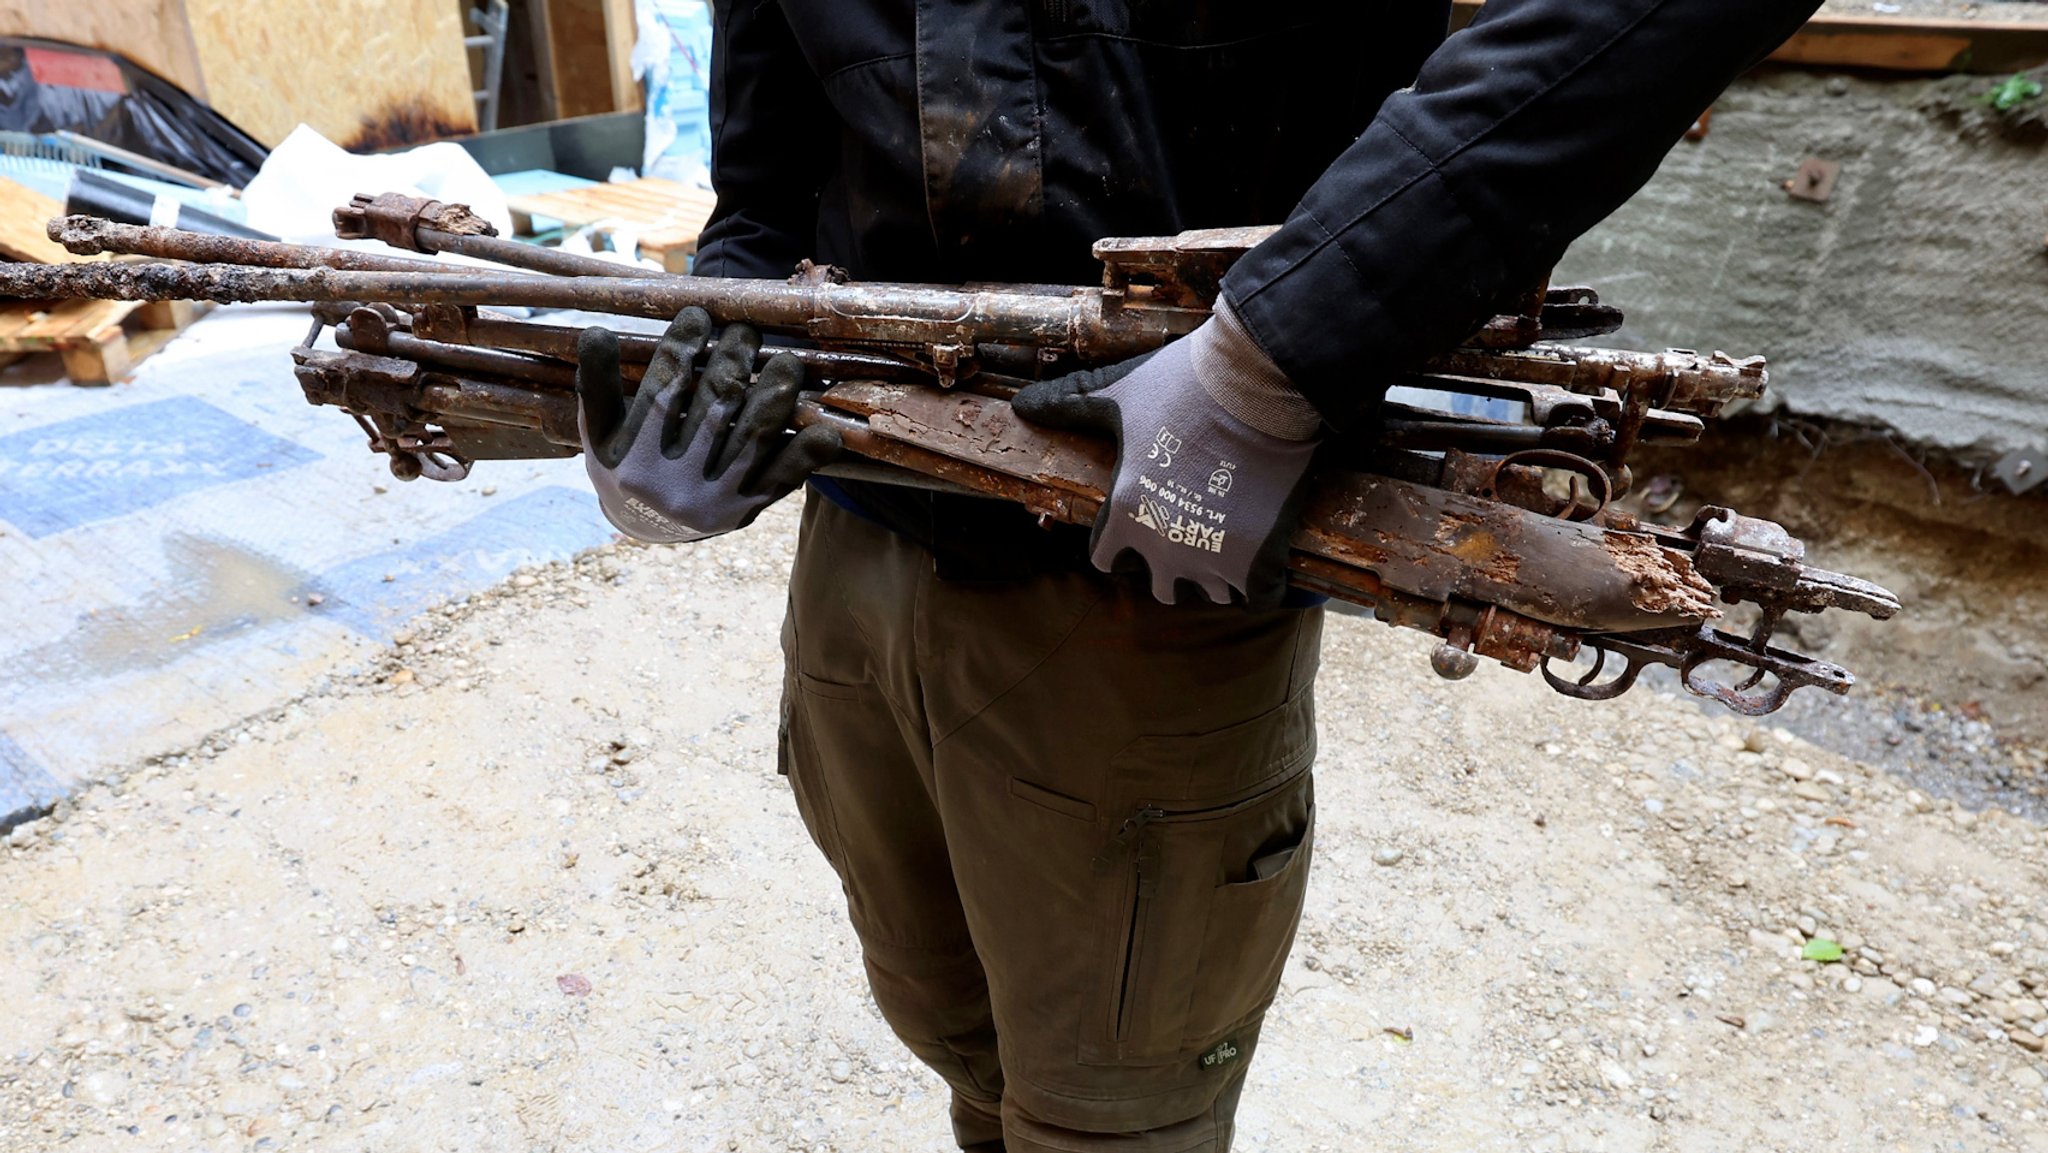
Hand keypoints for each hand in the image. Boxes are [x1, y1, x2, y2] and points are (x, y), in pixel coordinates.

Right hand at [577, 307, 839, 542]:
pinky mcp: (744, 511)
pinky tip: (825, 433)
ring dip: (774, 399)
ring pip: (751, 441)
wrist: (646, 527)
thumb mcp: (599, 429)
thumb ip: (597, 383)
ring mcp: (713, 498)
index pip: (662, 392)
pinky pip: (780, 482)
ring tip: (788, 363)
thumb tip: (596, 331)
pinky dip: (805, 457)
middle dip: (733, 365)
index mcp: (634, 456)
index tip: (699, 315)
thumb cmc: (623, 463)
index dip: (682, 349)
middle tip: (747, 330)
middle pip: (713, 411)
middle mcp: (674, 480)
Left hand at [1011, 300, 1322, 607]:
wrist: (1257, 380)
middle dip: (1172, 565)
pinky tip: (1265, 557)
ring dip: (1218, 574)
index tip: (1142, 524)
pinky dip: (1262, 582)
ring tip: (1230, 541)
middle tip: (1192, 532)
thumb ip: (1069, 405)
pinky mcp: (1260, 558)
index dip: (1121, 544)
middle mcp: (1164, 545)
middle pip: (1162, 586)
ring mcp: (1213, 557)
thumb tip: (1022, 404)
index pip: (1107, 560)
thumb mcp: (1117, 391)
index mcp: (1126, 512)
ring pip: (1211, 593)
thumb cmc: (1183, 384)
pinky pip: (1259, 597)